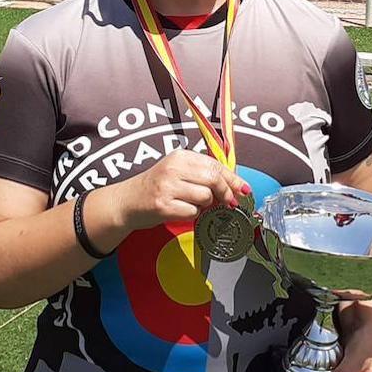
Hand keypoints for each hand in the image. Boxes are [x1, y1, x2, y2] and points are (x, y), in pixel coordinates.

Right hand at [107, 148, 250, 231]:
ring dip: (203, 205)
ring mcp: (167, 187)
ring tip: (189, 203)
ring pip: (205, 197)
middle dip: (224, 193)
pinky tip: (179, 210)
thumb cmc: (158, 187)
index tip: (244, 190)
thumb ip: (204, 175)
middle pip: (214, 180)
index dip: (233, 179)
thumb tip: (236, 186)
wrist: (127, 202)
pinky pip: (192, 212)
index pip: (216, 165)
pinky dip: (191, 215)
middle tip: (227, 202)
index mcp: (181, 156)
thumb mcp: (179, 172)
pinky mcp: (163, 206)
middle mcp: (173, 168)